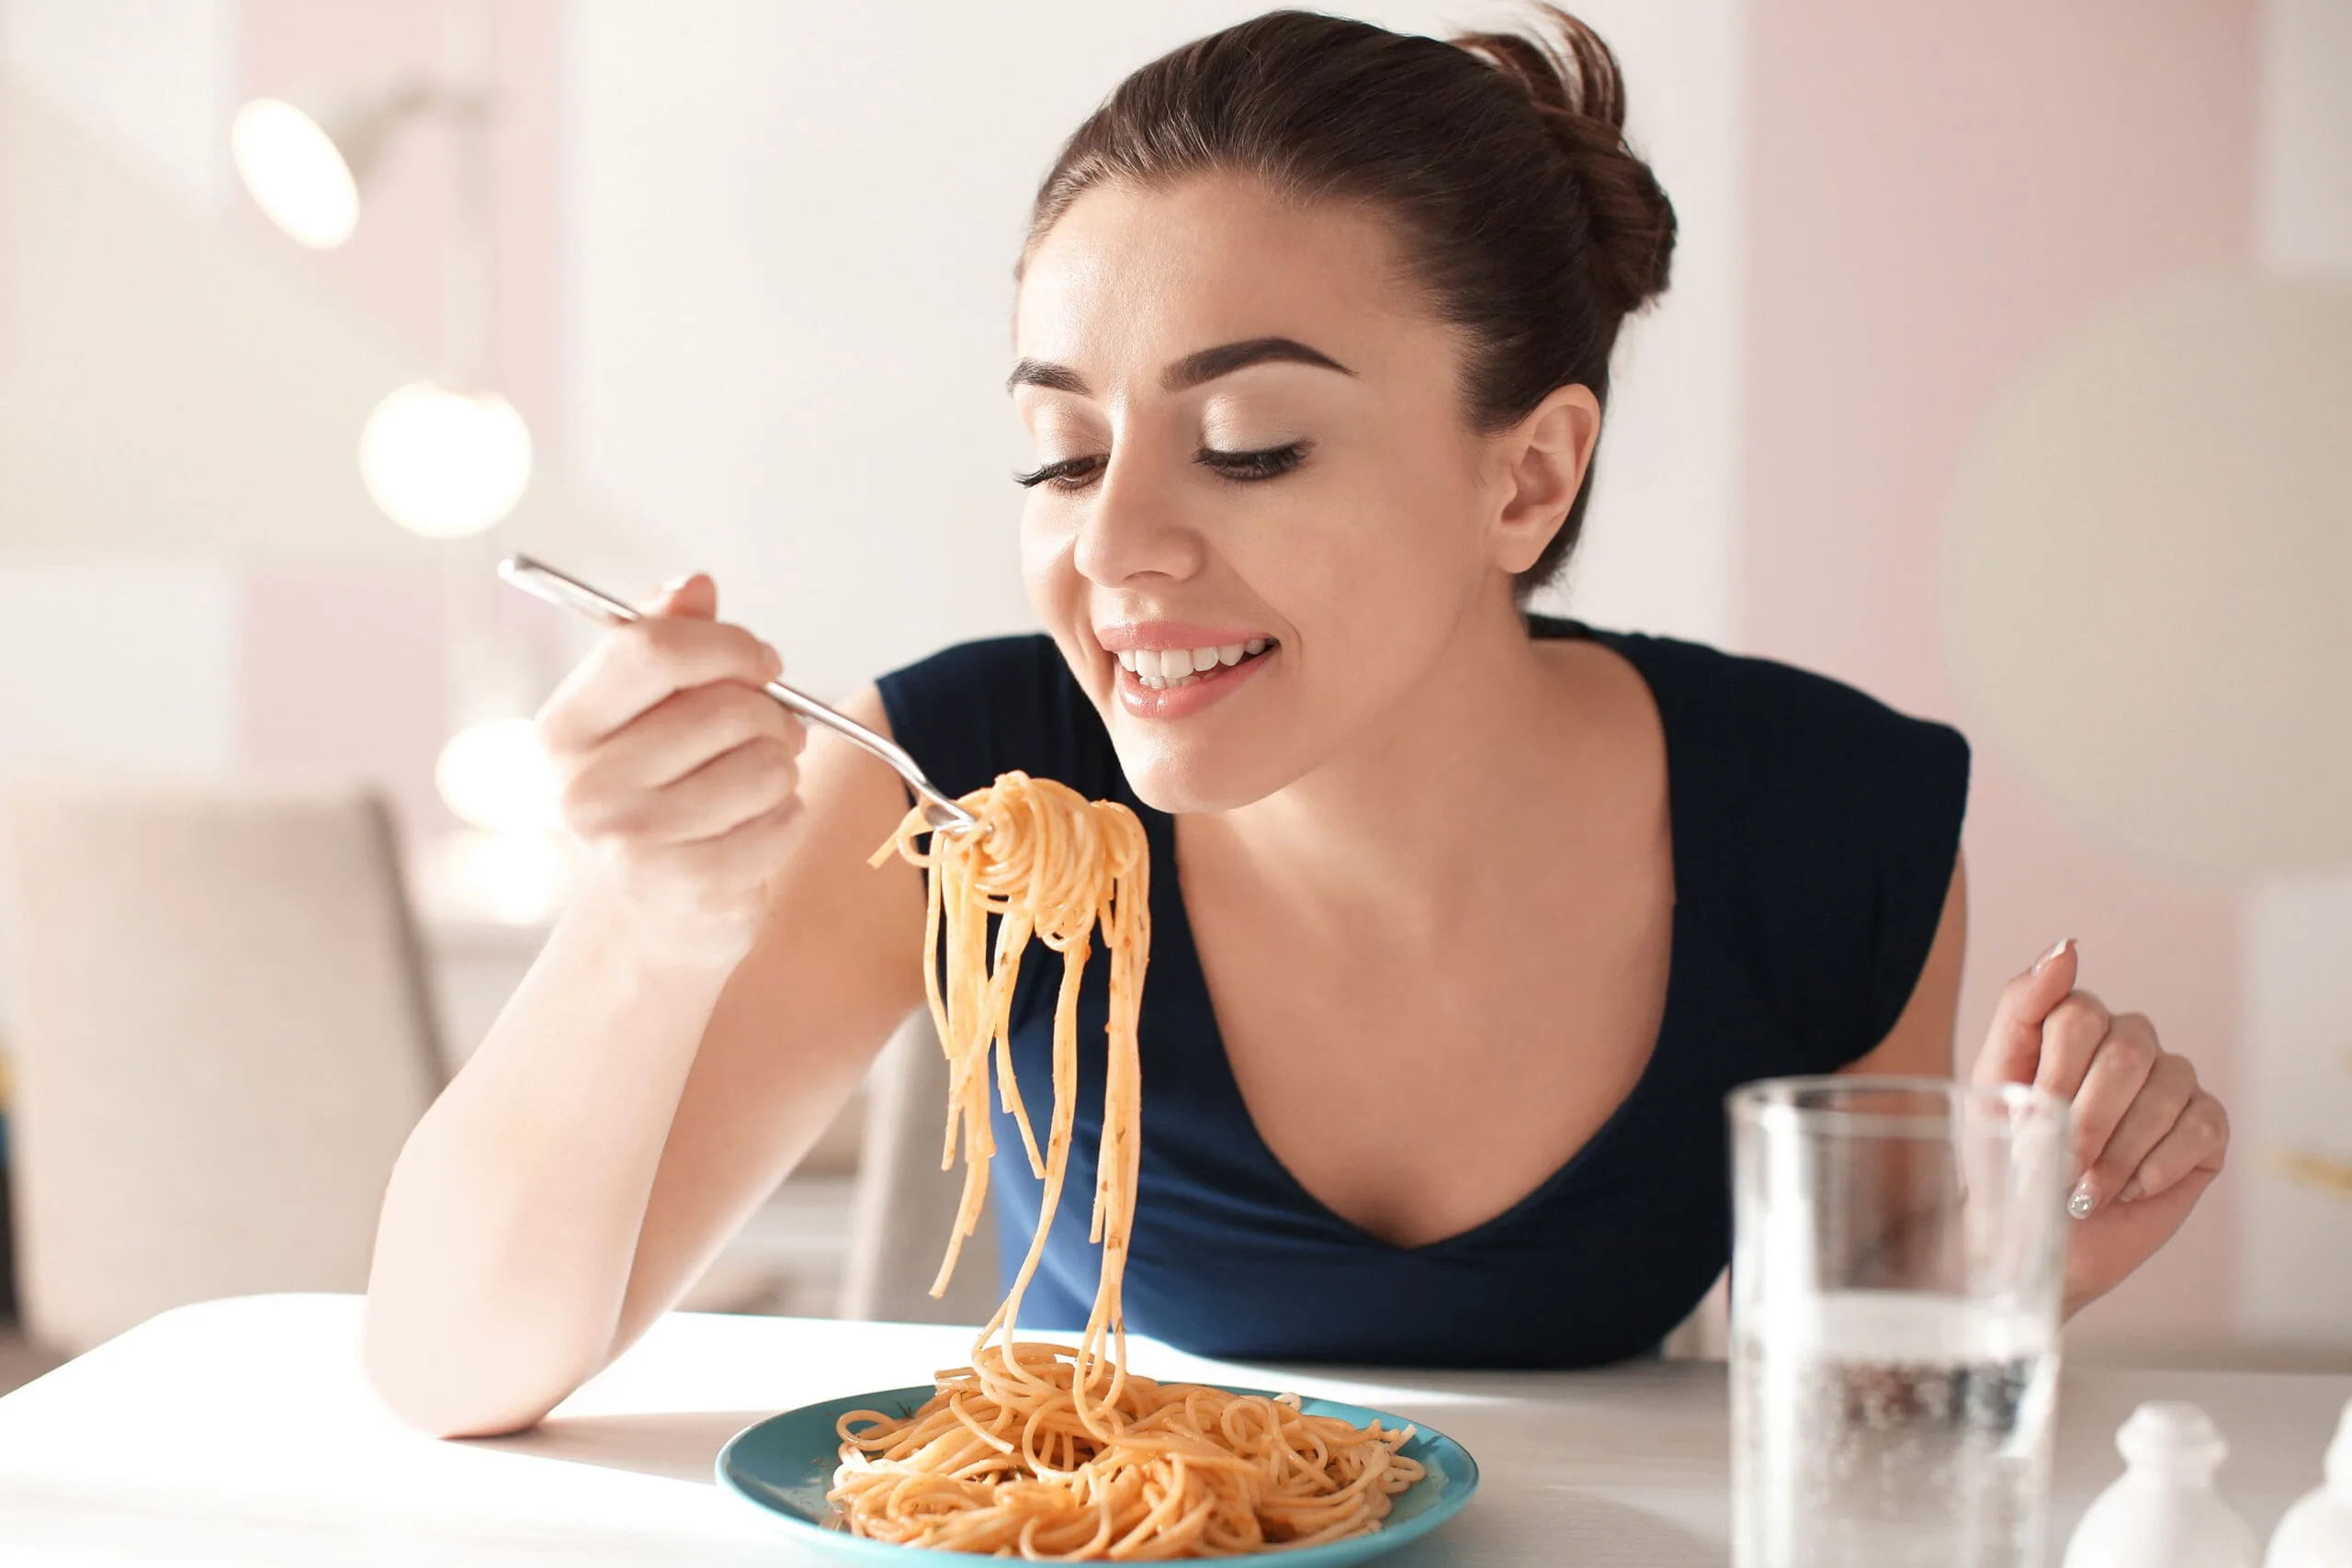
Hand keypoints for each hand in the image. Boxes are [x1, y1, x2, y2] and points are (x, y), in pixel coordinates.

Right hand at [536, 573, 805, 966]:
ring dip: (781, 770)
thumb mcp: (649, 715)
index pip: (649, 650)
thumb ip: (669, 641)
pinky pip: (783, 821)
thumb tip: (693, 585)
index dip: (725, 644)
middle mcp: (585, 787)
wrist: (650, 918)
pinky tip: (753, 833)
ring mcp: (633, 843)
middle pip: (726, 708)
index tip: (762, 660)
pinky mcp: (689, 887)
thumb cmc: (660, 795)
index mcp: (565, 729)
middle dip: (770, 715)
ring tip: (753, 788)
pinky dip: (786, 820)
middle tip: (770, 733)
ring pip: (765, 765)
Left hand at [1974, 939, 2229, 1316]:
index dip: (2055, 1071)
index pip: (2078, 1014)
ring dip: (2118, 1153)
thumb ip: (2022, 1005)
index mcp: (2073, 1022)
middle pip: (2125, 1054)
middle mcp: (2128, 1041)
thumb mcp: (1993, 1080)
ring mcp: (2173, 1081)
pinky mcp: (2207, 1126)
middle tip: (2059, 1166)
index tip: (2034, 1108)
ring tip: (2084, 1190)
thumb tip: (2067, 946)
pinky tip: (2127, 1190)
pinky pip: (2200, 1128)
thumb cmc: (2006, 1155)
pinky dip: (2157, 1167)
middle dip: (2086, 1120)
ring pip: (2165, 1092)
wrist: (2033, 1233)